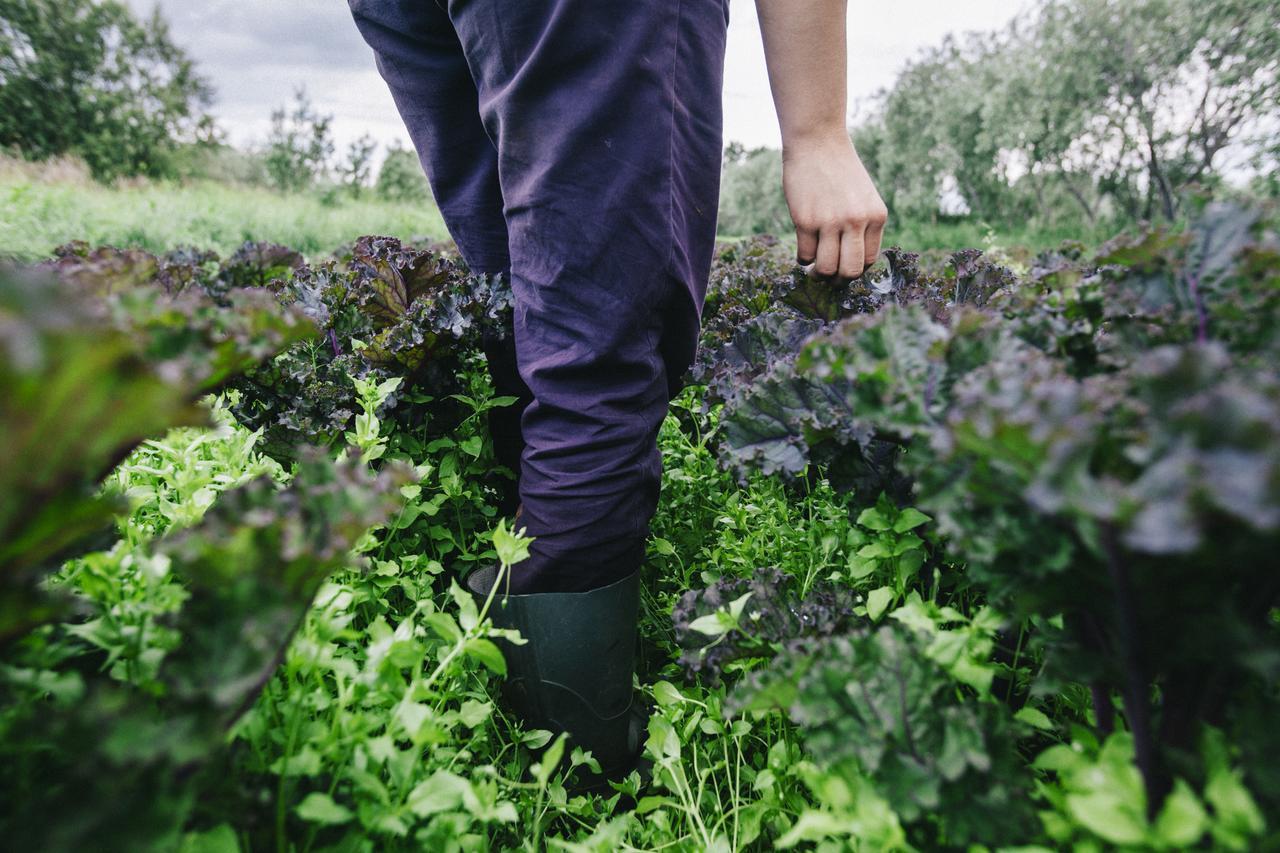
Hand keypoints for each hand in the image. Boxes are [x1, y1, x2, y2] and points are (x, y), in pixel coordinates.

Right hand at [782, 133, 887, 278]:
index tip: (843, 266)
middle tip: (828, 276)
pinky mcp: (805, 221)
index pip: (869, 261)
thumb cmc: (839, 170)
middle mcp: (856, 221)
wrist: (818, 141)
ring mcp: (830, 222)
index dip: (854, 269)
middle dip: (838, 280)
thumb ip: (862, 226)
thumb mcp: (863, 196)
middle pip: (850, 272)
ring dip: (818, 273)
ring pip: (826, 269)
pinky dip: (802, 258)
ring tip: (813, 267)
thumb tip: (849, 263)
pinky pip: (804, 255)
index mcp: (876, 217)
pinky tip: (803, 249)